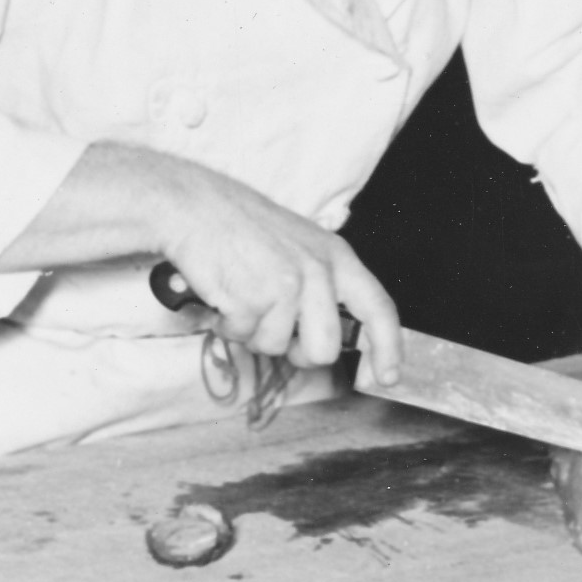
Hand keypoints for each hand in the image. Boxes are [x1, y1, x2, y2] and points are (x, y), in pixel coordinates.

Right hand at [0, 141, 402, 380]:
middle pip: (324, 349)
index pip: (378, 308)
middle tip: (272, 326)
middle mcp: (317, 271)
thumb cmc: (239, 227)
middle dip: (295, 351)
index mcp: (335, 256)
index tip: (388, 374)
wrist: (193, 206)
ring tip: (241, 295)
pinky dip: (227, 324)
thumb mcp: (298, 246)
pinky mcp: (253, 298)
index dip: (388, 347)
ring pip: (277, 348)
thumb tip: (327, 338)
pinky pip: (243, 337)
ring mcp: (287, 286)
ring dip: (253, 332)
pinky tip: (224, 293)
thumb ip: (320, 287)